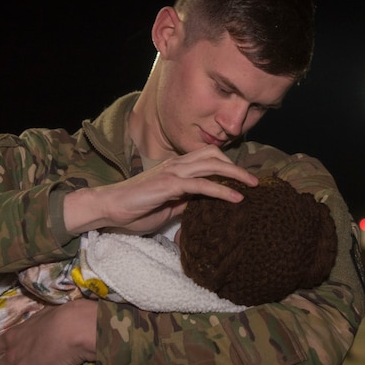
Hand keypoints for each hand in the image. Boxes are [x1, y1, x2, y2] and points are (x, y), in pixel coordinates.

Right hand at [65, 145, 257, 234]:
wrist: (109, 208)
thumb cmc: (135, 208)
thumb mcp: (167, 205)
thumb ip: (184, 201)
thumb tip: (202, 204)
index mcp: (176, 168)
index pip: (207, 158)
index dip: (228, 165)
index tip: (244, 179)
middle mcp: (176, 165)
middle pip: (214, 156)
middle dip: (237, 167)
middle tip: (254, 181)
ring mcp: (173, 172)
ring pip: (212, 165)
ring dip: (236, 174)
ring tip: (252, 186)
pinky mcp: (170, 185)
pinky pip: (202, 185)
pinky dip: (222, 190)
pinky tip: (236, 198)